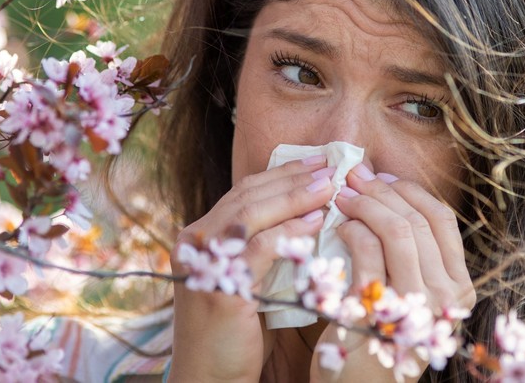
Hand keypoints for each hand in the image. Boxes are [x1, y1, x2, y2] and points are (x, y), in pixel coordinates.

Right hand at [167, 157, 334, 382]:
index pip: (244, 193)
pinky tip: (315, 223)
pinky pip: (259, 247)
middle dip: (292, 178)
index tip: (316, 163)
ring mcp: (204, 262)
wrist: (211, 378)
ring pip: (252, 214)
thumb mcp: (249, 277)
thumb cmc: (237, 331)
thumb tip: (309, 213)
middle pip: (248, 196)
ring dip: (294, 197)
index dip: (281, 174)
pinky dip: (289, 231)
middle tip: (329, 167)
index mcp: (201, 235)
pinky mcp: (219, 286)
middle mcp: (196, 242)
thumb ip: (265, 245)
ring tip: (328, 187)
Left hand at [310, 165, 475, 382]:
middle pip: (418, 221)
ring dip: (366, 204)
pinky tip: (339, 226)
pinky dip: (352, 229)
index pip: (442, 221)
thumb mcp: (411, 294)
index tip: (383, 176)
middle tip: (353, 176)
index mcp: (458, 288)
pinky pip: (368, 251)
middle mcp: (446, 297)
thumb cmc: (381, 337)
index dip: (411, 191)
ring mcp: (415, 305)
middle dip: (382, 190)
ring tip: (342, 195)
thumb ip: (411, 254)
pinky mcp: (379, 311)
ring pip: (398, 230)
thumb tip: (389, 195)